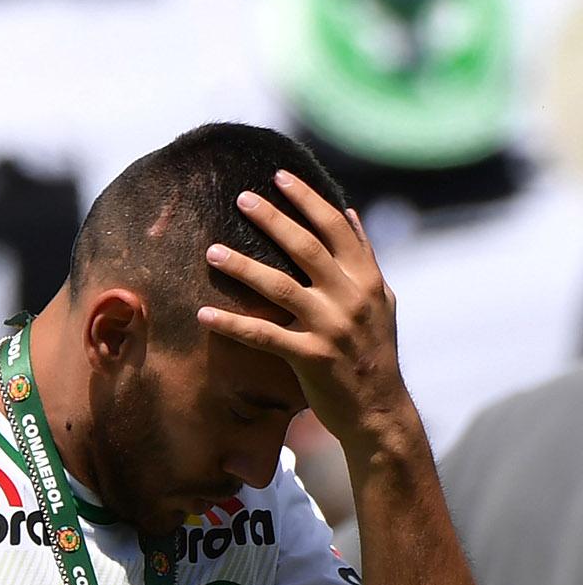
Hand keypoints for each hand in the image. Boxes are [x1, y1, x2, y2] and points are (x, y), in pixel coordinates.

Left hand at [197, 172, 410, 446]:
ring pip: (280, 287)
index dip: (308, 199)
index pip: (336, 227)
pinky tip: (203, 314)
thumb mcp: (381, 300)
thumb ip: (364, 257)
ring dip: (243, 266)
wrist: (379, 409)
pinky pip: (264, 336)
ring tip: (210, 252)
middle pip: (306, 247)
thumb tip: (349, 212)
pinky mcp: (311, 358)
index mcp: (367, 279)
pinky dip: (232, 325)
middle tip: (240, 197)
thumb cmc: (373, 352)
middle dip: (273, 219)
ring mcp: (332, 327)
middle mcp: (352, 297)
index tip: (280, 176)